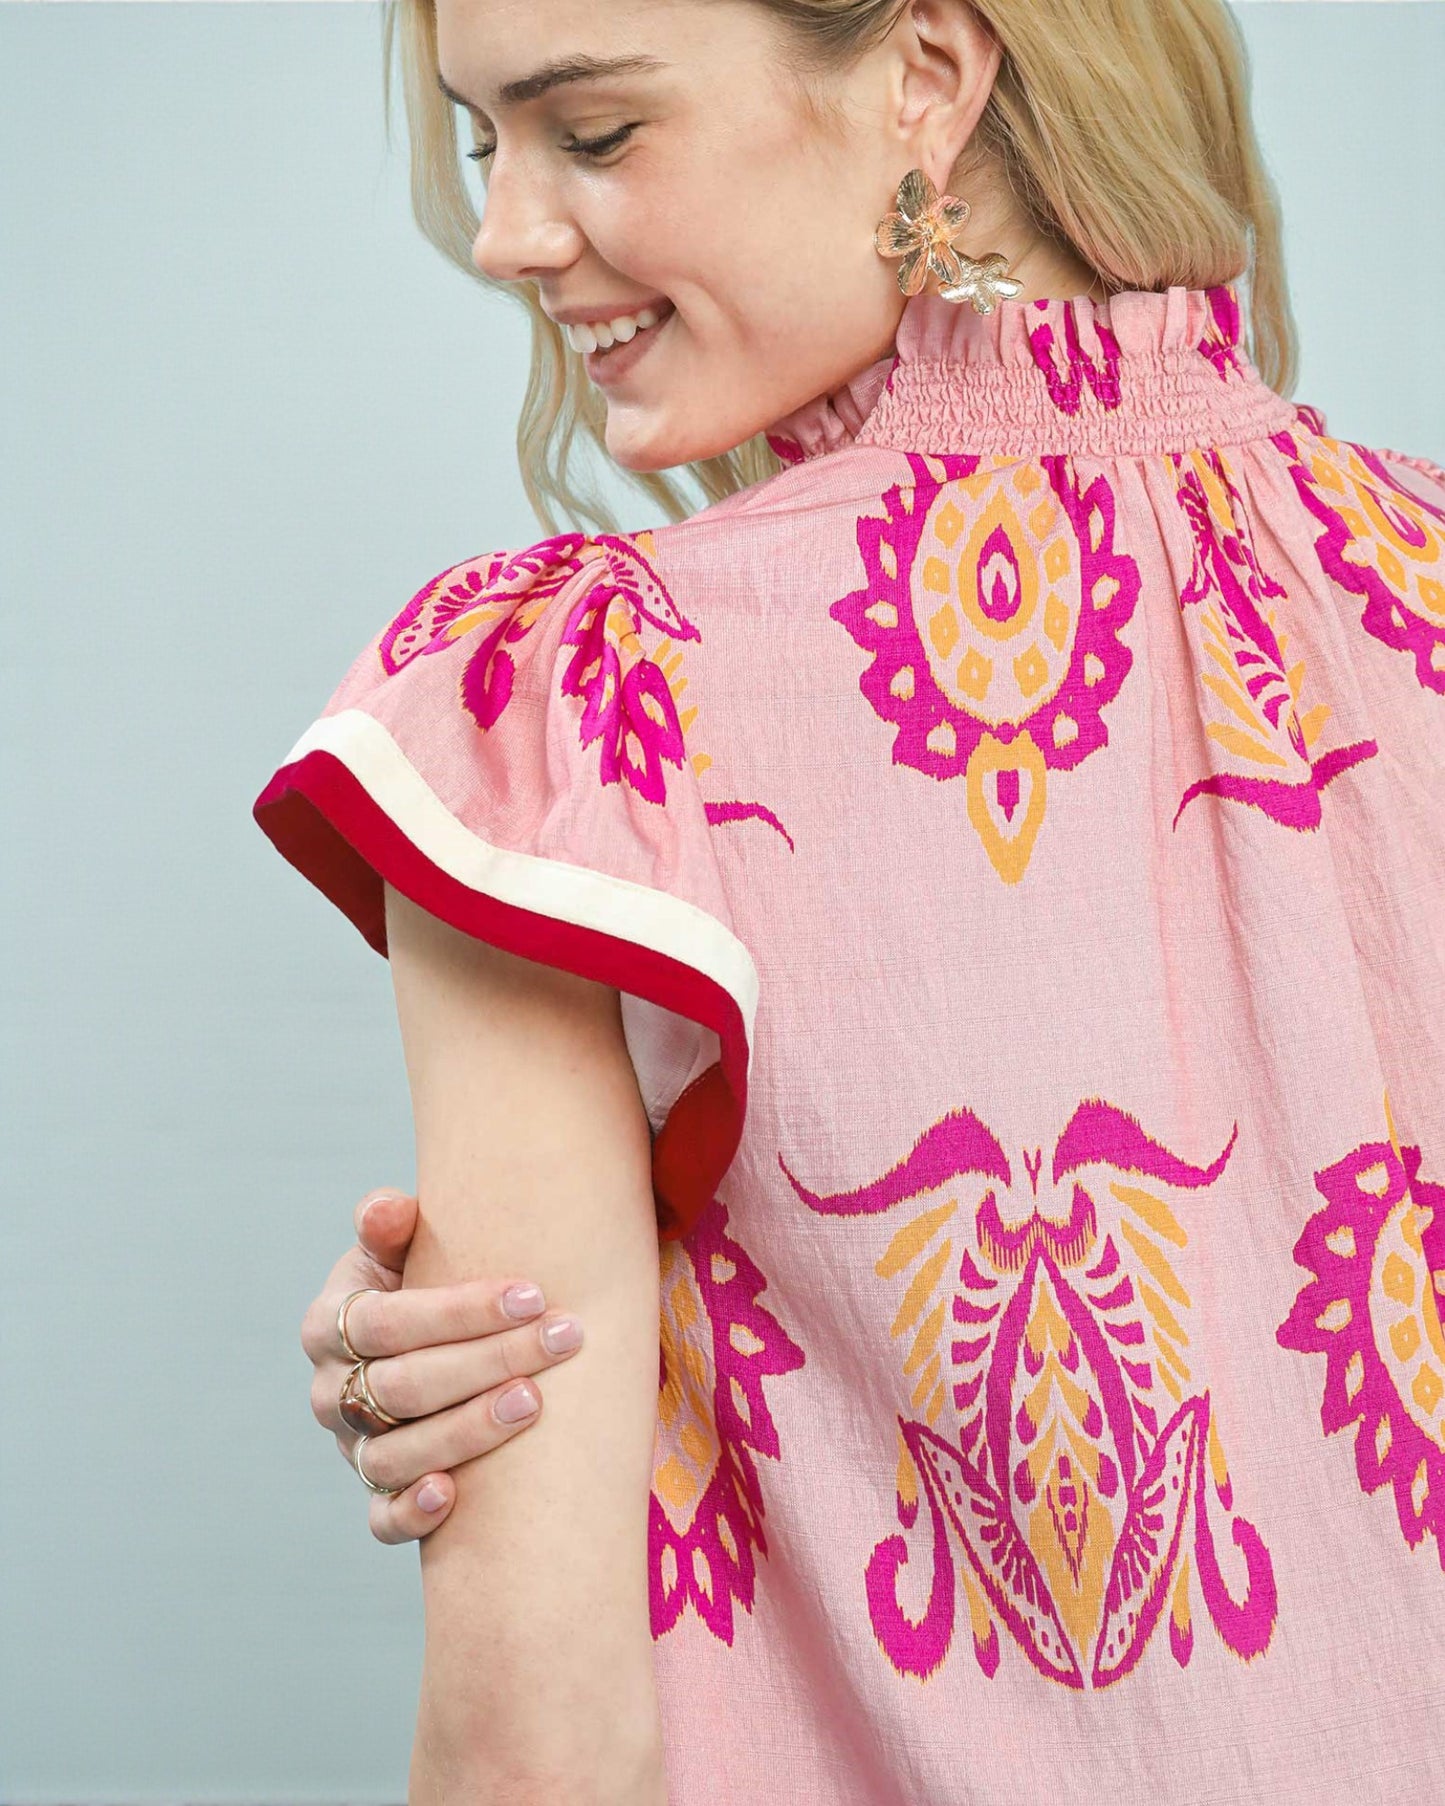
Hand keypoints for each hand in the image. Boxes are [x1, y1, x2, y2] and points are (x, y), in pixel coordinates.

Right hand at [300, 1188, 584, 1544]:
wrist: (416, 1339)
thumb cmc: (415, 1281)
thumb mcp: (394, 1248)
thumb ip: (389, 1225)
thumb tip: (390, 1210)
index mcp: (329, 1324)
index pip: (388, 1321)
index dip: (460, 1310)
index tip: (532, 1294)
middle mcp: (332, 1391)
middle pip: (404, 1386)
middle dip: (489, 1360)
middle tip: (562, 1339)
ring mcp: (352, 1447)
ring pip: (398, 1454)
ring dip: (468, 1431)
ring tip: (535, 1401)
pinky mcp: (374, 1493)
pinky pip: (383, 1518)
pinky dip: (412, 1513)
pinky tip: (453, 1495)